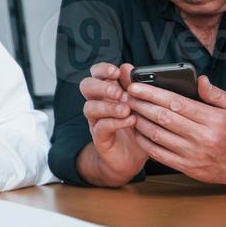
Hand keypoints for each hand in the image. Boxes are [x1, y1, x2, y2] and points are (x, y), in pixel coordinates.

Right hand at [78, 62, 148, 185]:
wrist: (131, 159)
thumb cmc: (136, 129)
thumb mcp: (140, 106)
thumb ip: (133, 87)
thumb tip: (128, 67)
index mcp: (107, 93)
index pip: (96, 74)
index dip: (102, 69)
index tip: (116, 72)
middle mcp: (98, 104)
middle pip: (86, 86)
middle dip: (101, 86)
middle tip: (118, 92)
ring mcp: (96, 121)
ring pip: (90, 107)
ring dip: (108, 106)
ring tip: (126, 109)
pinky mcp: (99, 138)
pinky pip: (101, 127)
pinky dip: (115, 122)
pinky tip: (130, 121)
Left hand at [126, 74, 225, 186]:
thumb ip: (216, 94)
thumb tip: (199, 79)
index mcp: (214, 120)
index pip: (177, 103)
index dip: (153, 94)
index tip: (136, 86)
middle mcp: (203, 138)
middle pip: (164, 118)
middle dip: (141, 105)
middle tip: (125, 96)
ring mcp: (194, 155)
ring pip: (158, 136)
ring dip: (139, 122)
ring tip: (128, 110)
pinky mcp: (188, 168)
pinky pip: (159, 154)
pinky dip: (144, 142)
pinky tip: (136, 130)